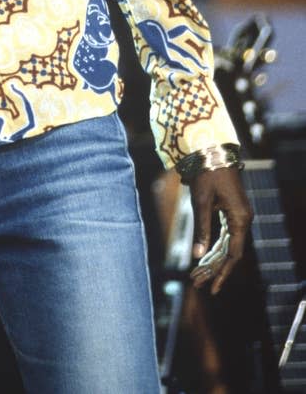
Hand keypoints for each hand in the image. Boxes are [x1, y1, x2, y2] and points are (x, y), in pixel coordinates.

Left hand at [188, 166, 252, 293]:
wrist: (212, 151)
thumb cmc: (206, 174)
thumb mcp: (201, 202)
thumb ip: (201, 229)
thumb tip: (198, 255)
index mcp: (239, 219)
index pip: (233, 254)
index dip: (222, 272)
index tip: (212, 287)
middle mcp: (243, 219)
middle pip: (230, 253)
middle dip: (214, 270)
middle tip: (197, 284)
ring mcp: (238, 216)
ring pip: (227, 245)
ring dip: (213, 260)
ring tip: (197, 276)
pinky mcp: (232, 212)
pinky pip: (226, 236)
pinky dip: (215, 248)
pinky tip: (205, 259)